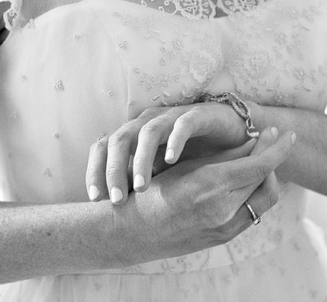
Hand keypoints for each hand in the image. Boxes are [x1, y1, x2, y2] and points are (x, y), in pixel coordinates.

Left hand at [87, 102, 251, 203]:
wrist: (231, 136)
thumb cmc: (191, 157)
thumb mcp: (159, 174)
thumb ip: (139, 184)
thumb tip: (115, 211)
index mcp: (132, 135)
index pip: (103, 148)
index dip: (95, 170)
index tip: (96, 199)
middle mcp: (147, 123)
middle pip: (119, 140)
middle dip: (114, 170)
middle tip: (117, 199)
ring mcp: (171, 117)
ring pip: (148, 133)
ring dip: (141, 160)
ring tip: (142, 187)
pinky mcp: (198, 115)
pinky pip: (183, 125)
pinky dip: (175, 141)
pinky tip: (171, 161)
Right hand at [114, 126, 295, 264]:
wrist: (130, 233)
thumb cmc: (151, 191)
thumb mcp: (187, 165)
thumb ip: (225, 156)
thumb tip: (257, 141)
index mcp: (211, 185)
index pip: (260, 165)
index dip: (277, 148)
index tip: (287, 134)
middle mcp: (223, 210)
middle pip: (267, 181)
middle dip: (273, 160)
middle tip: (269, 142)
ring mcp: (225, 228)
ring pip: (264, 200)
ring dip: (266, 179)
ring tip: (256, 161)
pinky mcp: (223, 239)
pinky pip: (252, 213)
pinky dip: (254, 195)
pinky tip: (244, 182)